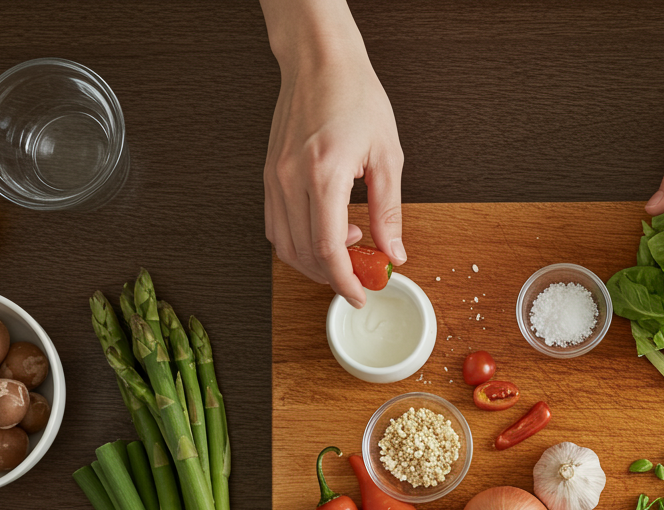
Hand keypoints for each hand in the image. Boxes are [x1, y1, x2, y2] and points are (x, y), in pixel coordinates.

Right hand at [262, 0, 404, 307]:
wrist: (319, 62)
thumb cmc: (355, 96)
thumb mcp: (387, 156)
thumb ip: (389, 210)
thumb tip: (394, 250)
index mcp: (323, 175)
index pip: (328, 249)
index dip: (345, 281)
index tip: (361, 293)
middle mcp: (291, 180)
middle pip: (303, 254)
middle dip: (333, 275)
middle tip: (361, 275)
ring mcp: (274, 178)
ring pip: (284, 244)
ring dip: (314, 262)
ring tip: (347, 249)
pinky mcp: (269, 174)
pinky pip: (275, 224)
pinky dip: (297, 242)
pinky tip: (324, 233)